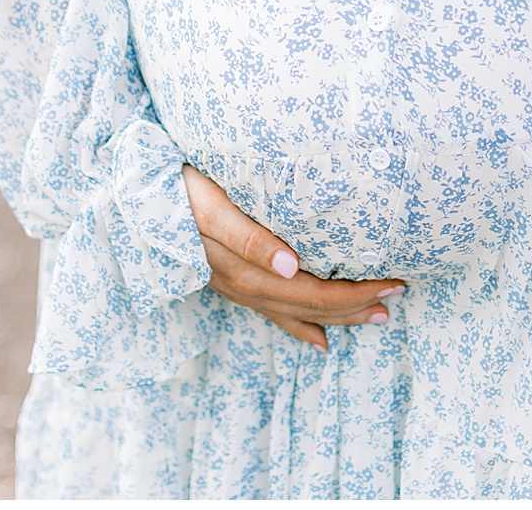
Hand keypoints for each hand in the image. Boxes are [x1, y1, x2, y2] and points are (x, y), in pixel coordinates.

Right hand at [181, 164, 403, 352]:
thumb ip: (249, 237)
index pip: (315, 292)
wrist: (134, 197)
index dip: (357, 292)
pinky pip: (271, 315)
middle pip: (311, 307)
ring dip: (337, 317)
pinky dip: (300, 328)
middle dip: (357, 305)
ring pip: (296, 314)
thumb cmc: (176, 190)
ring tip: (374, 317)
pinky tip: (319, 341)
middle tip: (398, 297)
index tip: (394, 282)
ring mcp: (234, 289)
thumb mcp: (211, 205)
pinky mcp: (227, 284)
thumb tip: (291, 267)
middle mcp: (243, 287)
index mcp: (246, 271)